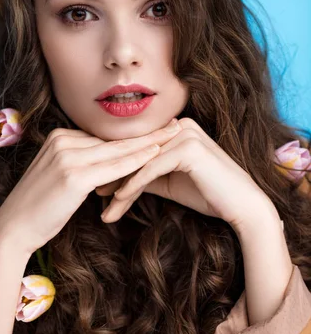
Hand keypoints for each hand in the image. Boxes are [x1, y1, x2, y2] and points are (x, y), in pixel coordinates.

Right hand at [0, 120, 180, 255]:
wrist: (13, 228)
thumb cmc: (37, 207)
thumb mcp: (57, 175)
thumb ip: (79, 162)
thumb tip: (105, 161)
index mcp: (58, 137)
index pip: (103, 137)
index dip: (132, 135)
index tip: (155, 127)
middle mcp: (62, 141)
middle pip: (113, 139)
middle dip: (146, 132)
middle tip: (172, 123)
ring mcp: (67, 157)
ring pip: (117, 151)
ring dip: (149, 143)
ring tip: (173, 134)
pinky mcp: (74, 176)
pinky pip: (114, 168)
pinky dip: (137, 161)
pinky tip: (156, 156)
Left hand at [96, 117, 273, 233]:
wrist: (243, 207)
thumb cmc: (209, 195)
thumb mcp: (169, 183)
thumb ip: (146, 176)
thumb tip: (117, 181)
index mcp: (176, 128)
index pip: (139, 148)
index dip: (115, 168)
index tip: (96, 186)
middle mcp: (179, 126)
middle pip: (136, 154)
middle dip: (112, 176)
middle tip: (90, 194)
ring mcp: (184, 134)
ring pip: (140, 163)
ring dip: (119, 185)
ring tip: (101, 206)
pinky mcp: (187, 149)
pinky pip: (151, 170)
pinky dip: (133, 187)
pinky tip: (118, 201)